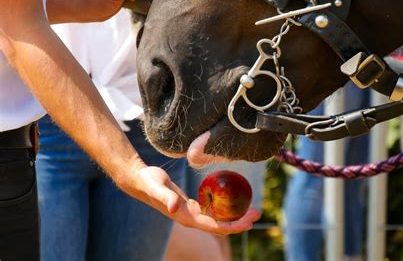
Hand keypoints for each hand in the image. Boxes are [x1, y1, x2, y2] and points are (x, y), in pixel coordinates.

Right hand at [121, 166, 260, 234]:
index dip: (233, 226)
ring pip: (217, 220)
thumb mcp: (157, 187)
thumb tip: (175, 208)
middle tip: (258, 212)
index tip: (249, 221)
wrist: (139, 181)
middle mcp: (190, 219)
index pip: (214, 226)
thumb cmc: (148, 182)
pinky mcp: (191, 207)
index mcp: (186, 218)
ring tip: (251, 208)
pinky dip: (225, 209)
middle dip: (239, 222)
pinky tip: (234, 201)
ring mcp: (191, 214)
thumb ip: (166, 197)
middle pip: (220, 226)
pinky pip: (212, 211)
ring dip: (235, 216)